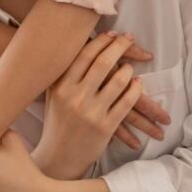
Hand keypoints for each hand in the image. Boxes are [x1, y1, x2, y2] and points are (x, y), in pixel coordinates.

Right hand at [31, 31, 168, 179]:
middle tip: (129, 38)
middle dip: (120, 46)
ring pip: (118, 82)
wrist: (57, 157)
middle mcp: (75, 97)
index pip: (85, 54)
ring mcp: (91, 113)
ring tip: (130, 67)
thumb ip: (64, 72)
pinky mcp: (105, 127)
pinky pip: (126, 103)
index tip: (113, 33)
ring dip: (128, 70)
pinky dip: (136, 90)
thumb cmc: (56, 121)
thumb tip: (84, 45)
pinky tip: (138, 84)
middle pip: (103, 63)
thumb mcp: (54, 95)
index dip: (101, 40)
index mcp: (61, 86)